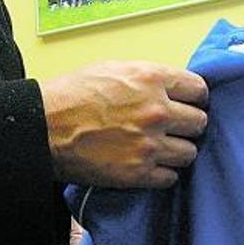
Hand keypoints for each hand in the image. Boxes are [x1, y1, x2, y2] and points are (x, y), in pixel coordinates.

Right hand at [39, 61, 207, 188]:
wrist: (44, 128)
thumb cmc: (69, 96)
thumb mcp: (111, 68)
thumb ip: (146, 76)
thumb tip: (168, 86)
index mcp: (150, 79)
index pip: (198, 89)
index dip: (194, 97)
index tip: (190, 102)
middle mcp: (155, 111)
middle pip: (199, 121)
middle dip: (187, 124)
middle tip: (173, 126)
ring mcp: (149, 144)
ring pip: (189, 152)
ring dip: (176, 150)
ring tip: (159, 147)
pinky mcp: (138, 172)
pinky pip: (170, 177)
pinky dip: (162, 172)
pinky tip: (147, 163)